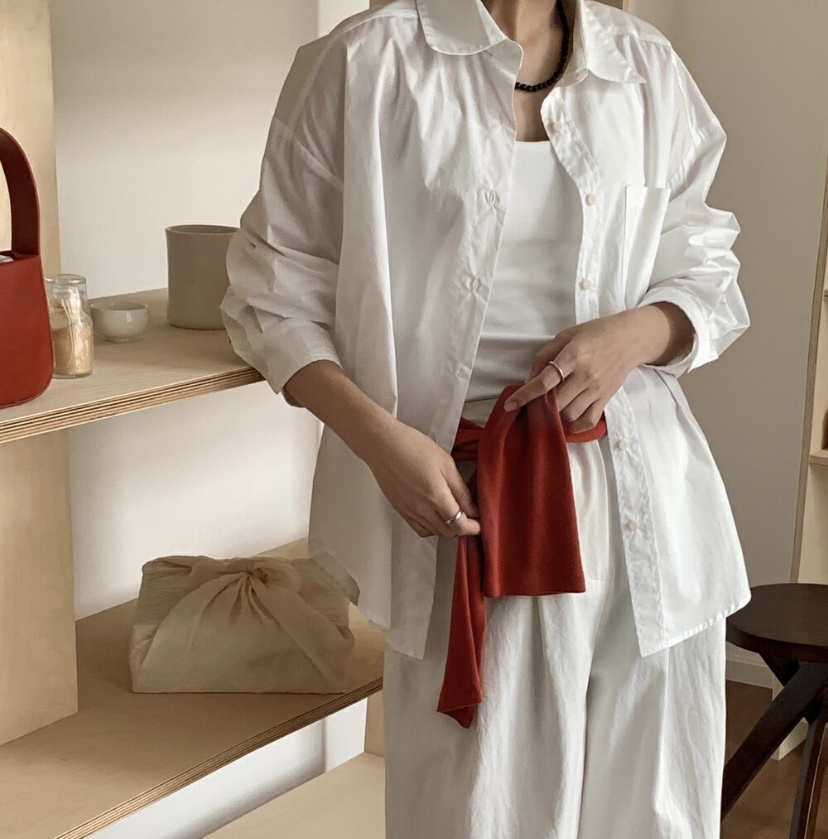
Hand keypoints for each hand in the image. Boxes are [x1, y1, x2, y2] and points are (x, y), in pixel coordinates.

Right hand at [361, 419, 480, 539]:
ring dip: (447, 528)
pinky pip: (420, 529)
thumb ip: (460, 489)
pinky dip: (431, 527)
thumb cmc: (415, 447)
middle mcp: (423, 510)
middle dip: (462, 527)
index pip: (460, 525)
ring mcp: (410, 512)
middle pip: (448, 532)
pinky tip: (434, 515)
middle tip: (469, 515)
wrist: (382, 445)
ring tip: (452, 513)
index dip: (474, 527)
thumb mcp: (445, 463)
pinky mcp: (400, 510)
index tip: (480, 522)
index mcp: (437, 497)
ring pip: (434, 533)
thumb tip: (472, 510)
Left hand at [502, 310, 653, 431]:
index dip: (524, 395)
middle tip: (535, 401)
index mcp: (573, 356)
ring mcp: (597, 389)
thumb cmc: (595, 333)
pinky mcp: (606, 398)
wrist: (630, 338)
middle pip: (556, 402)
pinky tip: (568, 419)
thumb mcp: (565, 336)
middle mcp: (585, 375)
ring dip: (557, 413)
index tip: (510, 405)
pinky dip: (575, 425)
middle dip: (540, 405)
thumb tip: (529, 380)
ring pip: (570, 414)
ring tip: (554, 404)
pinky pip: (588, 421)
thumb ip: (544, 356)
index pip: (544, 382)